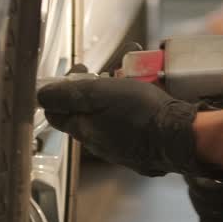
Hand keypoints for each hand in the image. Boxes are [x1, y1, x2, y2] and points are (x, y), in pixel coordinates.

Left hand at [38, 73, 205, 176]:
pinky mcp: (142, 150)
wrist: (181, 137)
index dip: (61, 90)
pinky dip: (134, 108)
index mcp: (84, 131)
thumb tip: (40, 95)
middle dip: (94, 88)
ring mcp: (121, 149)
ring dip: (116, 94)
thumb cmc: (140, 112)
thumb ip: (68, 95)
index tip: (79, 71)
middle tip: (111, 71)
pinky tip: (148, 95)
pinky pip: (131, 125)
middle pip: (85, 113)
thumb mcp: (99, 94)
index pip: (56, 113)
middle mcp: (98, 144)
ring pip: (109, 117)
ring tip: (134, 75)